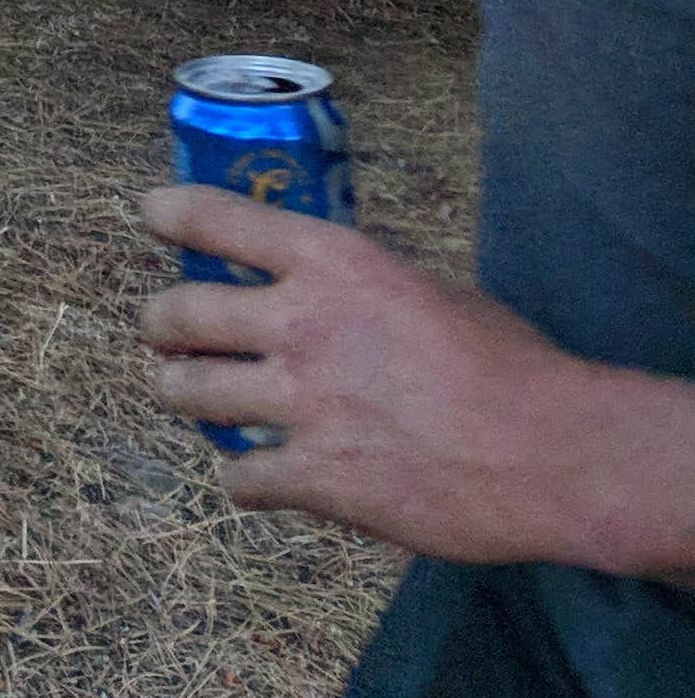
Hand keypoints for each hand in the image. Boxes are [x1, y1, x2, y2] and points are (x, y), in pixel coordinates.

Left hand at [138, 188, 690, 566]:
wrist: (548, 452)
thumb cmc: (506, 363)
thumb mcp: (425, 287)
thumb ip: (359, 288)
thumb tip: (329, 293)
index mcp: (330, 260)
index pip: (213, 217)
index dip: (168, 215)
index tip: (150, 219)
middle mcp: (299, 322)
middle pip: (176, 314)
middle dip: (158, 326)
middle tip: (161, 335)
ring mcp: (301, 403)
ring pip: (187, 394)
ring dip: (178, 395)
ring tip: (182, 396)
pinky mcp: (316, 477)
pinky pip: (240, 479)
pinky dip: (243, 482)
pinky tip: (256, 480)